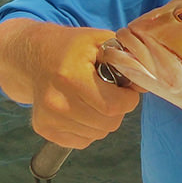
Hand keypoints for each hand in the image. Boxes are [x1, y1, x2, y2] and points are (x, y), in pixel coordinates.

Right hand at [0, 18, 139, 148]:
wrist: (34, 56)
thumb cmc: (73, 47)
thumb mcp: (101, 41)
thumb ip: (126, 59)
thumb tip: (146, 82)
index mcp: (70, 76)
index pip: (113, 106)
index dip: (128, 99)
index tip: (127, 88)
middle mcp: (55, 101)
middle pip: (107, 123)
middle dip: (119, 109)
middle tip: (112, 92)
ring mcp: (47, 118)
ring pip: (97, 134)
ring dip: (105, 119)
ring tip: (96, 98)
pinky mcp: (43, 129)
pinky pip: (82, 141)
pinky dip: (90, 128)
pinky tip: (84, 108)